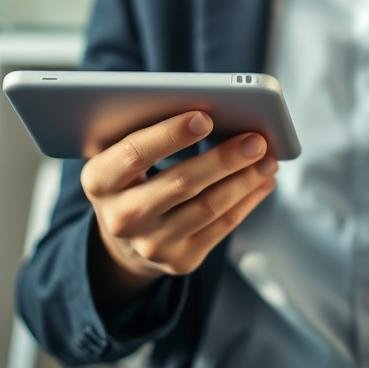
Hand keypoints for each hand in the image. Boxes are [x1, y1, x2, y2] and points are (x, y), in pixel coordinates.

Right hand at [81, 111, 277, 301]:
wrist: (125, 232)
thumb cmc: (133, 171)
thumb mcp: (123, 150)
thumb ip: (151, 128)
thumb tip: (212, 107)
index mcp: (99, 180)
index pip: (134, 154)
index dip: (170, 135)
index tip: (205, 117)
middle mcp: (121, 217)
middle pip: (180, 183)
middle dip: (223, 159)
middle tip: (256, 139)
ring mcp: (150, 244)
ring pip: (207, 208)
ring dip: (245, 180)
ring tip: (269, 158)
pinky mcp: (179, 261)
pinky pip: (221, 227)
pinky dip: (247, 200)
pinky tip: (263, 180)